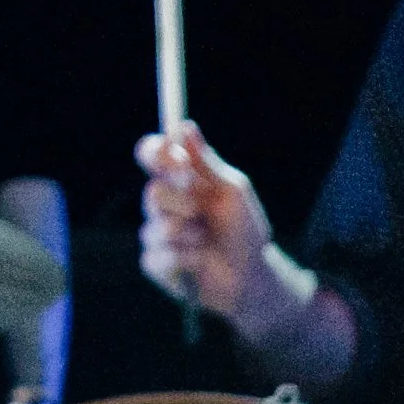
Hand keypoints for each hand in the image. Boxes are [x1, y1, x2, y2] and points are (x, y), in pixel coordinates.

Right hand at [134, 121, 357, 389]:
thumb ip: (207, 163)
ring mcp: (156, 233)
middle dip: (181, 202)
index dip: (156, 153)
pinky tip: (199, 262)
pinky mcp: (155, 263)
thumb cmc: (244, 230)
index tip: (176, 160)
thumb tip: (185, 127)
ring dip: (189, 233)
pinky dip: (186, 258)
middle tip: (200, 209)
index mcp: (178, 181)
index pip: (151, 155)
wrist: (252, 276)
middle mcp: (163, 204)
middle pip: (151, 191)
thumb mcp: (232, 191)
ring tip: (205, 240)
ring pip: (156, 226)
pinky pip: (159, 255)